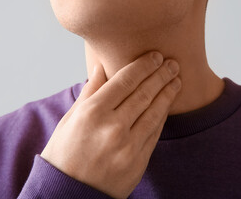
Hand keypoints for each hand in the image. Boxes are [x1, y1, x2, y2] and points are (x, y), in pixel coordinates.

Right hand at [40, 51, 180, 198]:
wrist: (70, 194)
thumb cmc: (64, 154)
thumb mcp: (70, 119)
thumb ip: (89, 92)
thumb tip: (101, 66)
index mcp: (91, 113)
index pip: (125, 81)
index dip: (143, 66)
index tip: (155, 56)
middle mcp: (112, 127)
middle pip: (144, 93)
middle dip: (161, 74)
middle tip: (172, 62)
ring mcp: (128, 146)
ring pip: (154, 111)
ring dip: (168, 92)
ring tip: (176, 79)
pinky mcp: (138, 161)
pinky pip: (155, 132)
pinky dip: (163, 114)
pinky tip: (167, 103)